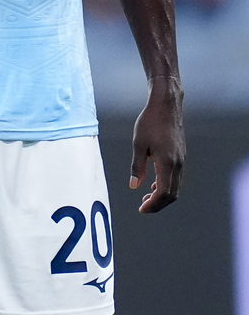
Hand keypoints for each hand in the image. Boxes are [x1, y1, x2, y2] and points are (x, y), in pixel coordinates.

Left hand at [130, 77, 184, 212]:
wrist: (166, 105)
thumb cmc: (150, 121)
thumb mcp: (138, 143)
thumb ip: (137, 166)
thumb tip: (134, 186)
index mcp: (167, 163)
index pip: (163, 193)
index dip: (153, 205)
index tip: (141, 209)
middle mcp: (178, 164)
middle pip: (172, 194)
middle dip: (158, 204)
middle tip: (143, 207)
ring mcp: (181, 160)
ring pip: (176, 187)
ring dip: (162, 195)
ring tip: (147, 197)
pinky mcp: (181, 155)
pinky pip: (176, 177)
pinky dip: (166, 185)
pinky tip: (154, 183)